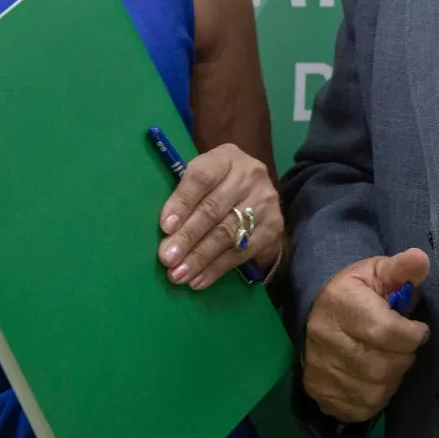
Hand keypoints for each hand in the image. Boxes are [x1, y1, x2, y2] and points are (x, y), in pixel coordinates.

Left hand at [156, 143, 282, 289]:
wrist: (257, 197)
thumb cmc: (217, 188)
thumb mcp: (202, 182)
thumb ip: (185, 198)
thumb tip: (166, 233)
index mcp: (226, 157)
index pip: (202, 177)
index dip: (183, 202)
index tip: (165, 227)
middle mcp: (249, 175)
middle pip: (213, 209)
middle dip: (188, 237)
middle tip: (167, 258)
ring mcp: (265, 201)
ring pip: (227, 233)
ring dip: (200, 257)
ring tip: (178, 274)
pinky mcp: (273, 227)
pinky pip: (241, 252)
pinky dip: (217, 268)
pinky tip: (199, 280)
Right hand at [302, 249, 430, 422]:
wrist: (318, 310)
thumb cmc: (356, 291)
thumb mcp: (379, 272)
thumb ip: (403, 268)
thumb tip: (422, 259)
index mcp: (341, 302)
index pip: (385, 331)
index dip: (412, 335)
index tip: (418, 330)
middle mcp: (324, 336)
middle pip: (382, 366)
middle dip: (404, 358)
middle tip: (403, 346)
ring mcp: (319, 367)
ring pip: (374, 391)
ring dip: (392, 379)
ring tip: (389, 360)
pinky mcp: (319, 391)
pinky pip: (360, 408)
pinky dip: (376, 397)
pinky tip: (375, 378)